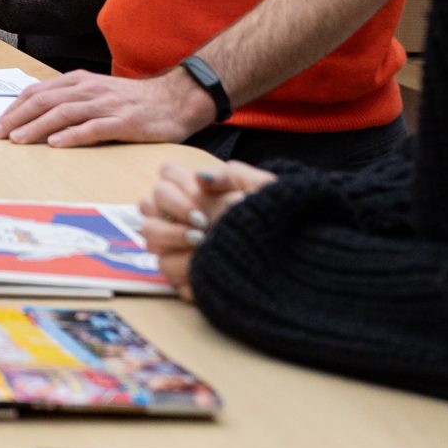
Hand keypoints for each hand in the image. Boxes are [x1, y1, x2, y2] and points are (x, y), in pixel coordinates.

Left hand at [0, 68, 218, 147]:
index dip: (15, 107)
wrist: (177, 99)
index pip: (38, 92)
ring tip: (18, 140)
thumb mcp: (97, 93)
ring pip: (64, 113)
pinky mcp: (124, 122)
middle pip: (44, 101)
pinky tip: (57, 144)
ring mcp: (107, 105)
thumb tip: (37, 115)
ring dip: (37, 127)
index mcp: (80, 82)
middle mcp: (90, 90)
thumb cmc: (134, 101)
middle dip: (17, 118)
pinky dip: (73, 135)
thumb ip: (71, 100)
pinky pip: (94, 128)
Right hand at [137, 159, 276, 298]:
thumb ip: (233, 176)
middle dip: (172, 212)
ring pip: (150, 237)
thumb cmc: (281, 221)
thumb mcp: (266, 191)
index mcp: (201, 192)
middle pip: (149, 204)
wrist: (298, 260)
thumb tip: (201, 178)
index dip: (175, 183)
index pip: (166, 175)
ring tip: (201, 246)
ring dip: (171, 238)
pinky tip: (205, 268)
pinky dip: (182, 269)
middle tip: (202, 225)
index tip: (198, 196)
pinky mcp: (187, 272)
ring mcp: (182, 245)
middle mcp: (184, 216)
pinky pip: (167, 268)